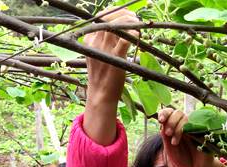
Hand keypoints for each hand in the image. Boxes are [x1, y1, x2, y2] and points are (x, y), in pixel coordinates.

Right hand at [83, 7, 139, 144]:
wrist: (100, 95)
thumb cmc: (101, 75)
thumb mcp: (97, 55)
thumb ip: (103, 41)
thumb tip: (117, 29)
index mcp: (89, 41)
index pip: (100, 18)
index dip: (113, 12)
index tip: (125, 14)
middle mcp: (94, 43)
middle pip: (108, 19)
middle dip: (123, 14)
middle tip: (134, 16)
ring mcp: (104, 50)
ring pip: (116, 26)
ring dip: (129, 21)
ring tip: (138, 23)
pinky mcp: (115, 59)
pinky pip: (124, 41)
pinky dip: (132, 34)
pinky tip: (138, 34)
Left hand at [158, 108, 226, 166]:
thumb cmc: (184, 159)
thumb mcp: (170, 150)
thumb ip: (165, 138)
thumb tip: (161, 124)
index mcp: (175, 127)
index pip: (170, 113)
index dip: (164, 113)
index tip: (160, 120)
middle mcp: (185, 125)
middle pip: (177, 112)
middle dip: (170, 121)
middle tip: (167, 133)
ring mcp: (194, 127)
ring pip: (185, 117)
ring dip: (176, 127)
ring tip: (174, 142)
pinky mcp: (203, 131)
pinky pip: (195, 124)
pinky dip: (185, 130)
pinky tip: (180, 141)